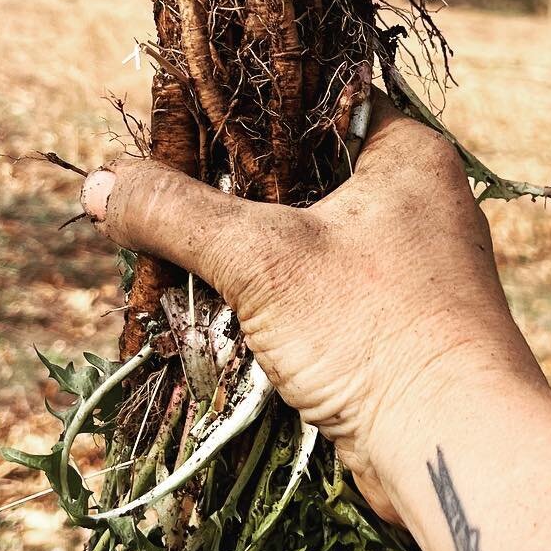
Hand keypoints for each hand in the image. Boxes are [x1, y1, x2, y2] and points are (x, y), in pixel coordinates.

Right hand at [81, 100, 545, 519]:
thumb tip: (98, 183)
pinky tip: (212, 303)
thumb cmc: (376, 330)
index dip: (242, 110)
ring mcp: (406, 263)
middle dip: (229, 191)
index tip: (175, 121)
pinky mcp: (391, 321)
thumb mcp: (262, 260)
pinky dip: (266, 295)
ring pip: (303, 235)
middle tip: (158, 190)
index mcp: (407, 153)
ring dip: (242, 250)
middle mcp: (415, 197)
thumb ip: (177, 214)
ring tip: (170, 246)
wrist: (453, 449)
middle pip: (300, 172)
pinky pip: (315, 288)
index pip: (311, 100)